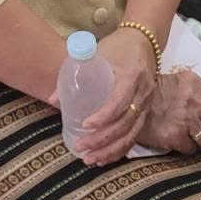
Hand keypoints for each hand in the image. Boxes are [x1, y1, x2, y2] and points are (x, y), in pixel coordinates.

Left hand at [72, 28, 156, 164]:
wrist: (144, 40)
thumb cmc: (117, 46)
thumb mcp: (96, 53)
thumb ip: (74, 73)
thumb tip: (53, 100)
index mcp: (131, 75)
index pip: (119, 101)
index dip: (103, 116)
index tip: (85, 125)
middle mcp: (143, 92)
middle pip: (125, 123)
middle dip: (102, 140)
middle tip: (81, 147)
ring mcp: (147, 103)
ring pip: (132, 134)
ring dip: (110, 150)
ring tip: (90, 159)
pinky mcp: (146, 111)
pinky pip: (135, 135)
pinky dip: (120, 149)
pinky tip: (104, 158)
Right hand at [136, 70, 200, 154]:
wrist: (129, 103)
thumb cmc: (156, 92)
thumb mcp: (181, 81)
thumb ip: (200, 93)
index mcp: (196, 85)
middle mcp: (192, 101)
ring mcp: (183, 119)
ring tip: (194, 138)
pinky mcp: (173, 136)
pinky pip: (192, 148)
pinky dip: (189, 148)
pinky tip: (181, 142)